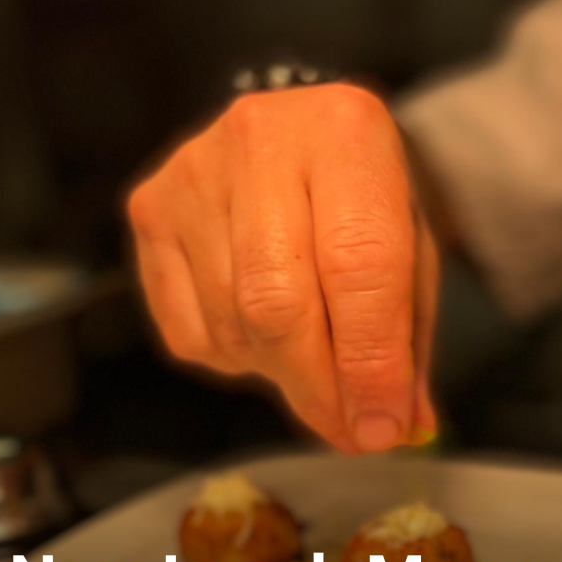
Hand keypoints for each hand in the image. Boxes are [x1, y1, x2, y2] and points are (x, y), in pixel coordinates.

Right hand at [126, 84, 437, 453]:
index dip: (369, 362)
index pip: (359, 266)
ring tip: (315, 364)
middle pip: (276, 303)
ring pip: (231, 324)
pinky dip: (235, 359)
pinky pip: (188, 331)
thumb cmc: (366, 198)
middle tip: (348, 429)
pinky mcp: (149, 208)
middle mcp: (261, 140)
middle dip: (317, 388)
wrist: (302, 132)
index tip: (381, 427)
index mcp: (348, 133)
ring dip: (280, 376)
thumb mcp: (412, 250)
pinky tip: (263, 333)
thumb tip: (388, 429)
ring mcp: (193, 173)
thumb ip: (405, 339)